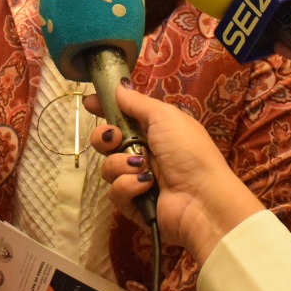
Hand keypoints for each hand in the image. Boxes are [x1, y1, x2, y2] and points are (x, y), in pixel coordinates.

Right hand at [87, 85, 262, 263]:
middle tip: (114, 139)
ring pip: (108, 167)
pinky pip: (115, 191)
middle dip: (104, 138)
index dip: (104, 108)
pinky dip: (128, 186)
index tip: (89, 103)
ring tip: (142, 168)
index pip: (122, 116)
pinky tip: (146, 187)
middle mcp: (144, 153)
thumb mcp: (165, 117)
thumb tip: (119, 86)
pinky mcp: (133, 204)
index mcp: (154, 130)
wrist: (202, 199)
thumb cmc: (188, 151)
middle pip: (107, 142)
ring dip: (121, 165)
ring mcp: (137, 179)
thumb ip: (138, 102)